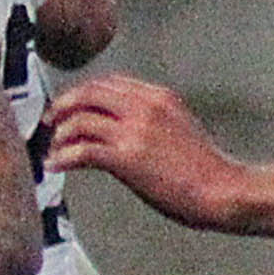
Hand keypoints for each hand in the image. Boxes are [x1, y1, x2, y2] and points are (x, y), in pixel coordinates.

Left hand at [44, 73, 243, 227]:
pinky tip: (56, 166)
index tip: (69, 107)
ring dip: (59, 135)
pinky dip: (63, 157)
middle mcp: (145, 107)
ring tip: (53, 149)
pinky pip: (82, 150)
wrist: (223, 191)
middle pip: (89, 93)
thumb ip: (151, 119)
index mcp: (158, 97)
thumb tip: (121, 126)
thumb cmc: (206, 170)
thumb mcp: (180, 127)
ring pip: (80, 119)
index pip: (108, 83)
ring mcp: (135, 131)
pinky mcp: (127, 158)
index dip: (82, 94)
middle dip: (63, 106)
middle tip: (50, 122)